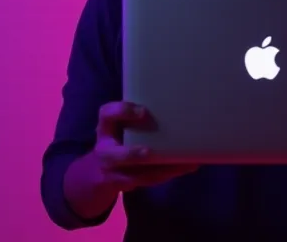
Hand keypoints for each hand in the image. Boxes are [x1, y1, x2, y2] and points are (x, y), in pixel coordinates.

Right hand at [83, 101, 198, 192]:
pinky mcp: (126, 184)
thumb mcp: (118, 124)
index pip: (107, 115)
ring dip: (162, 169)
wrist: (99, 171)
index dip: (122, 112)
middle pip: (114, 156)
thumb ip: (133, 115)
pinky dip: (169, 174)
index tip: (143, 111)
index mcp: (105, 128)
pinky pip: (149, 181)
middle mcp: (105, 151)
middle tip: (148, 152)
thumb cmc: (117, 137)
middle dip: (131, 155)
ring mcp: (113, 172)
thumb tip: (172, 101)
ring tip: (186, 162)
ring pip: (137, 175)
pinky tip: (187, 167)